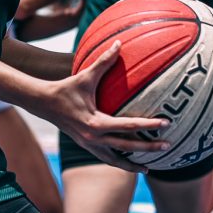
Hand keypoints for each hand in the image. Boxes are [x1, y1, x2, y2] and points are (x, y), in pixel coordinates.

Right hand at [31, 41, 168, 171]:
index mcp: (96, 123)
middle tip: (168, 146)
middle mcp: (93, 138)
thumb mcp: (86, 76)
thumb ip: (104, 61)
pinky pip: (106, 158)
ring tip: (149, 169)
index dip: (149, 124)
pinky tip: (128, 162)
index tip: (166, 123)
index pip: (129, 126)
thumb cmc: (66, 88)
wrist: (43, 104)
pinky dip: (118, 162)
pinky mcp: (86, 146)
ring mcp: (89, 145)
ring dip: (132, 165)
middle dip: (148, 148)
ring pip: (115, 160)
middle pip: (127, 147)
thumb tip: (119, 43)